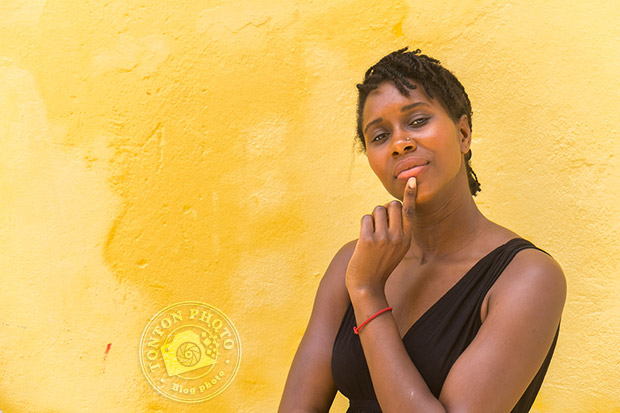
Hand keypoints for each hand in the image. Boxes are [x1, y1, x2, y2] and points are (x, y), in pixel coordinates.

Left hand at [345, 177, 416, 295]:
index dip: (410, 195)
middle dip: (383, 210)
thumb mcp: (397, 249)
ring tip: (372, 235)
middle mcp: (398, 237)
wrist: (367, 285)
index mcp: (407, 239)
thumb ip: (398, 230)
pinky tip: (364, 239)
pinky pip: (366, 218)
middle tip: (379, 226)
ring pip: (377, 210)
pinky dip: (364, 225)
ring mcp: (383, 238)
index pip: (409, 211)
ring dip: (372, 218)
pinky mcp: (368, 240)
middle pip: (391, 205)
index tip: (412, 180)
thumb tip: (392, 205)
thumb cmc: (380, 264)